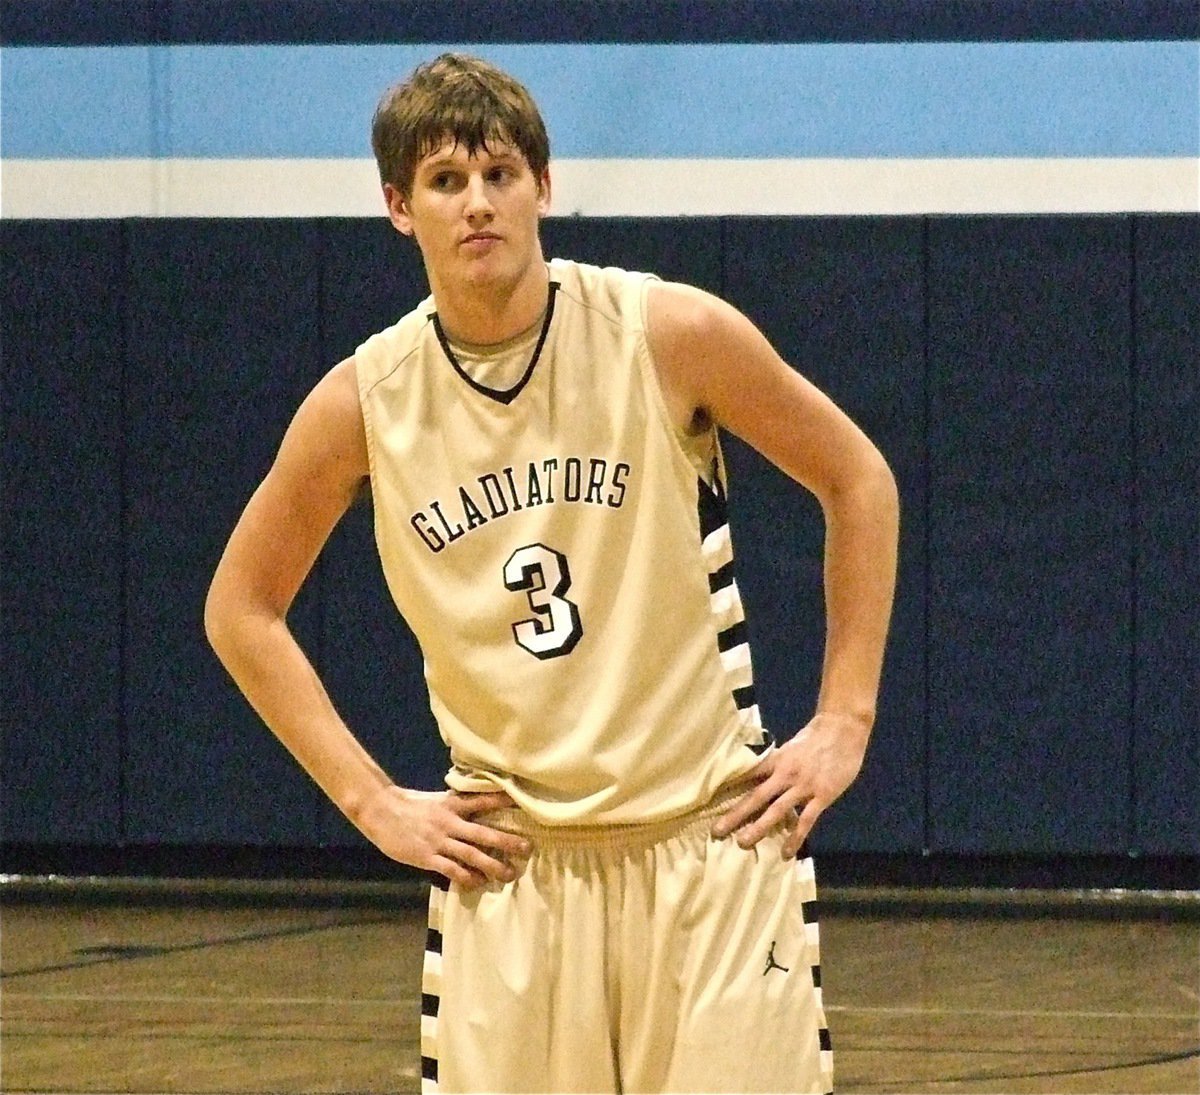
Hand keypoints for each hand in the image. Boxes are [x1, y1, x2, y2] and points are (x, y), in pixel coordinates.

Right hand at [356, 786, 530, 889]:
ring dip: (493, 866)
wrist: (381, 811)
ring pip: (472, 855)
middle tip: (527, 848)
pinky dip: (467, 878)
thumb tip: (478, 807)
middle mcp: (450, 822)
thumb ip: (457, 806)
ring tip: (510, 873)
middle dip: (507, 841)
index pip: (483, 800)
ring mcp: (439, 841)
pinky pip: (452, 870)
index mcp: (453, 804)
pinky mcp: (428, 857)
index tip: (524, 804)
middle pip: (484, 833)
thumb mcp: (438, 799)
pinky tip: (478, 883)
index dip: (503, 801)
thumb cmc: (410, 805)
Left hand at [712, 712, 869, 857]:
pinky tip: (786, 852)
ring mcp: (803, 786)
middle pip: (756, 796)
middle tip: (717, 831)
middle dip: (736, 814)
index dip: (730, 789)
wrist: (843, 728)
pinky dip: (795, 837)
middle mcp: (785, 773)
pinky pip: (806, 820)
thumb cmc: (816, 736)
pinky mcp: (822, 795)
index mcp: (776, 759)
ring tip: (742, 842)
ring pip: (777, 810)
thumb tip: (759, 777)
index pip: (748, 776)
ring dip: (759, 827)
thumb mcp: (790, 747)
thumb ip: (777, 764)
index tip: (711, 802)